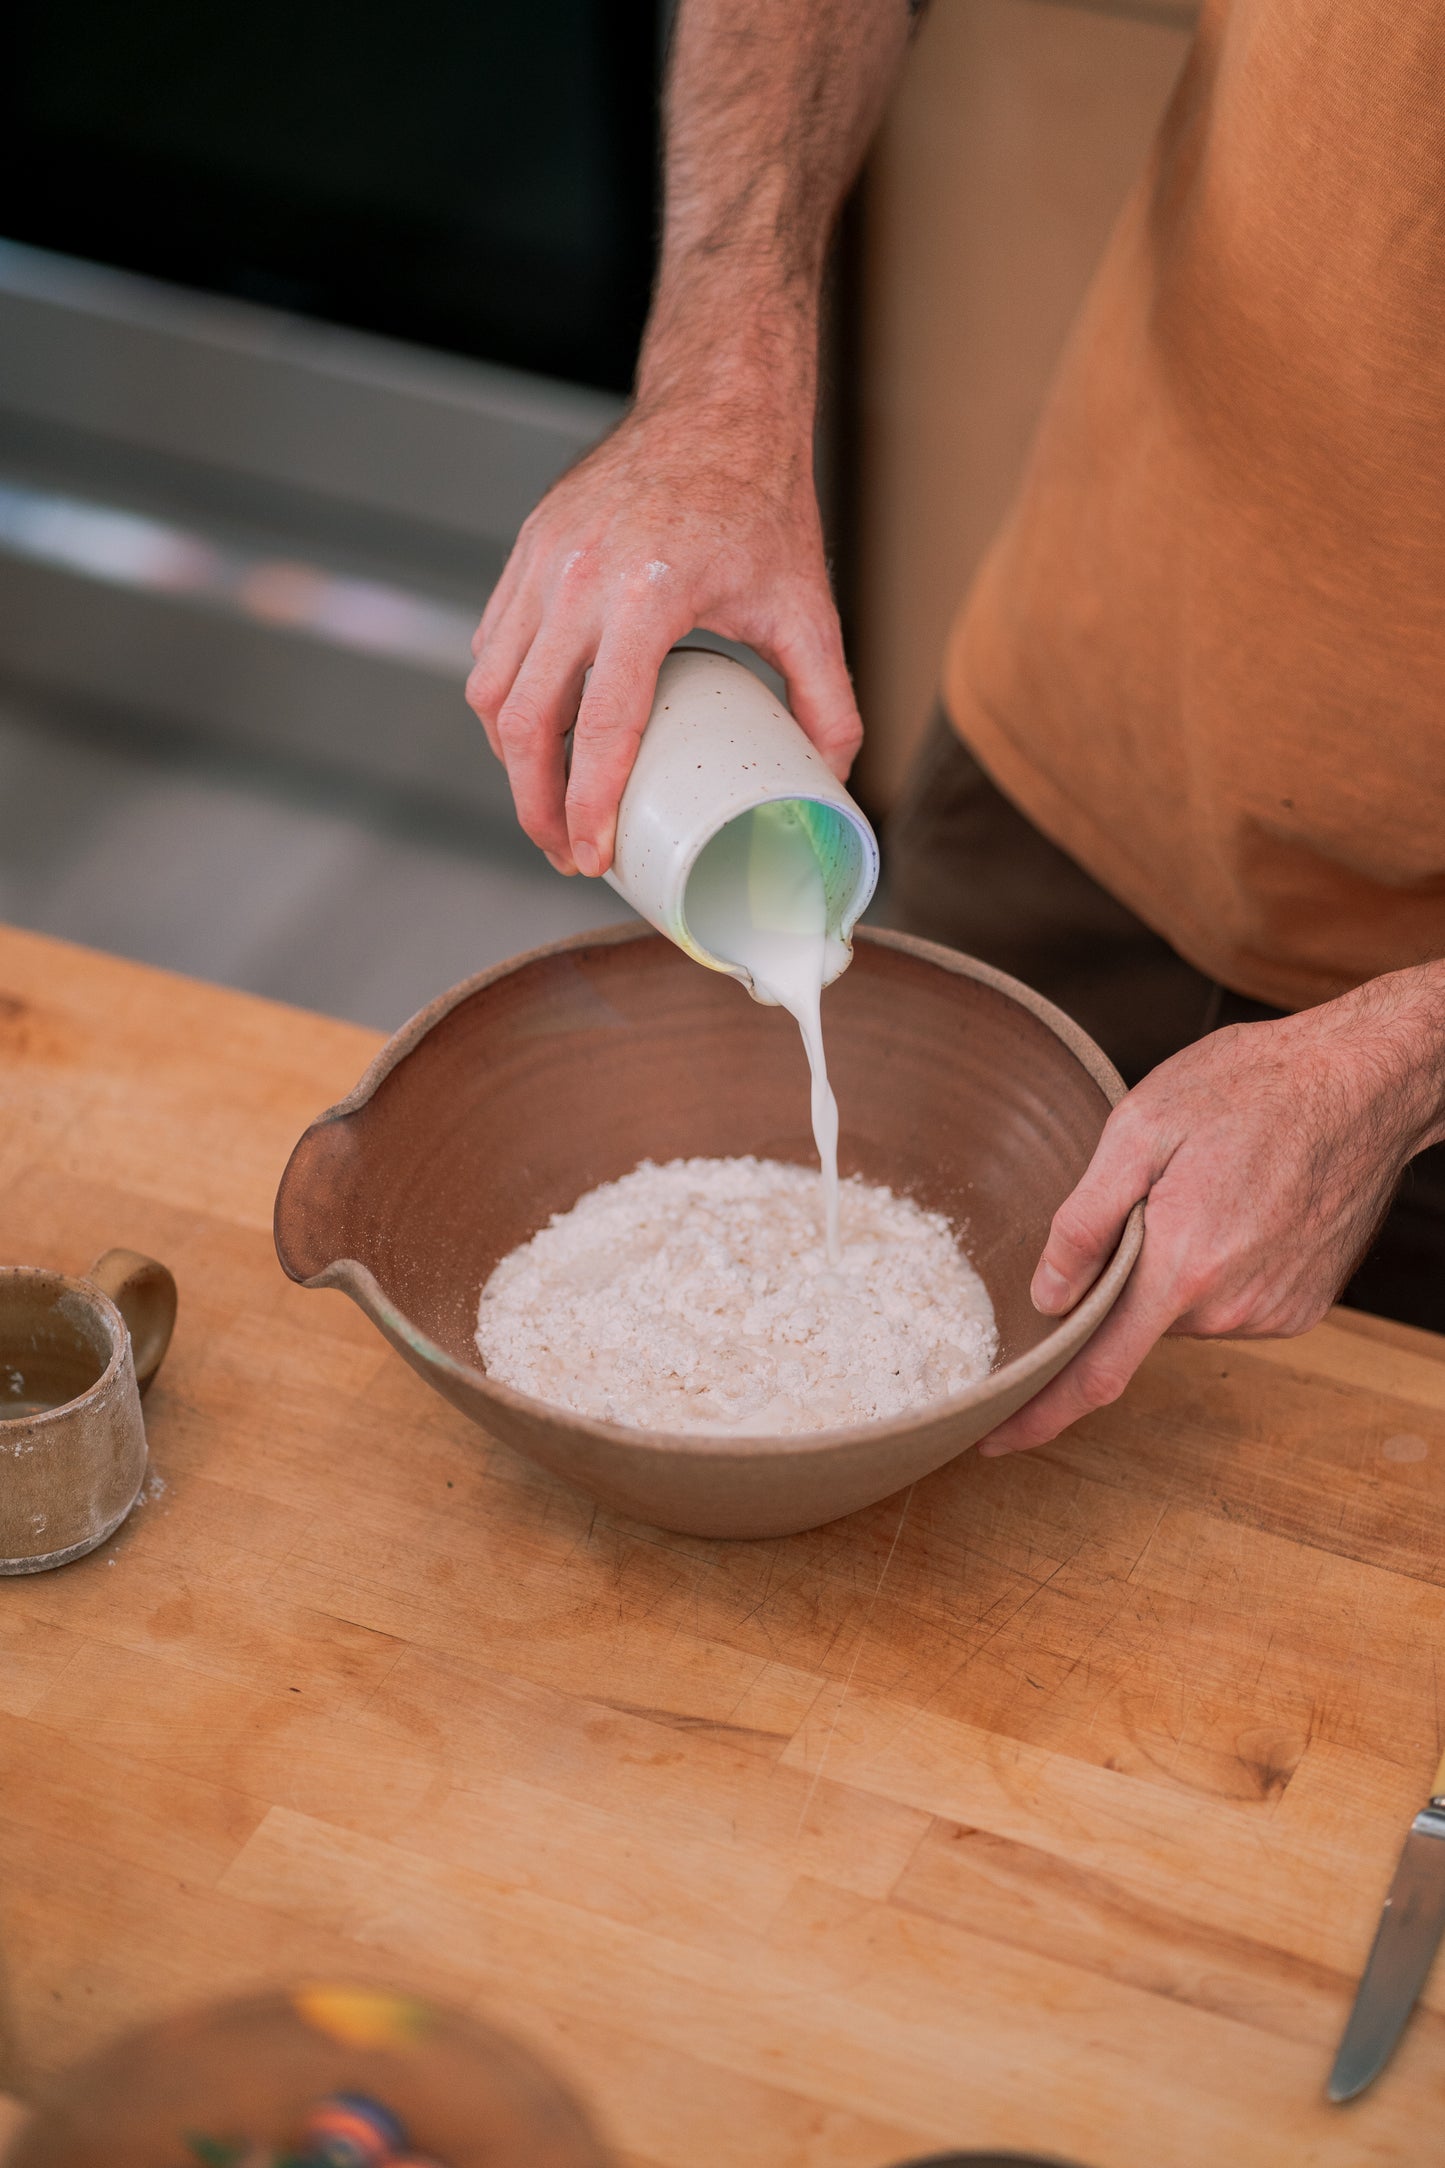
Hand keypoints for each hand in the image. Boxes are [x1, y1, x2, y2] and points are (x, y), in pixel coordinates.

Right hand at [465, 395, 859, 876]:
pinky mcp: (525, 548)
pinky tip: (536, 736)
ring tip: (548, 804)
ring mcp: (542, 558)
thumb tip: (831, 785)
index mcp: (647, 594)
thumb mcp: (809, 607)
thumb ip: (829, 701)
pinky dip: (505, 702)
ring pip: (493, 687)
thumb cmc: (762, 500)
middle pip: (524, 721)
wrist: (718, 403)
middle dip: (535, 803)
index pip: (600, 727)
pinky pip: (493, 646)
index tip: (590, 855)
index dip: (588, 804)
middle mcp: (579, 575)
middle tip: (565, 851)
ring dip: (511, 759)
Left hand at [978, 966, 1444, 1456]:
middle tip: (1141, 1199)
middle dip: (1119, 1281)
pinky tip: (1236, 1210)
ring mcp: (1273, 1312)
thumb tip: (1045, 1296)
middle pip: (1135, 1324)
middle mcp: (1231, 1308)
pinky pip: (1228, 1304)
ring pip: (1182, 1313)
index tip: (995, 1442)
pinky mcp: (1301, 1307)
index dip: (1041, 1414)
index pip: (1097, 1372)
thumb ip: (1085, 1221)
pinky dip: (1213, 1270)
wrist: (1362, 1083)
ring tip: (1201, 1192)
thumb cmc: (1249, 1088)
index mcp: (1183, 1268)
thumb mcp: (1139, 1127)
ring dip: (1170, 1271)